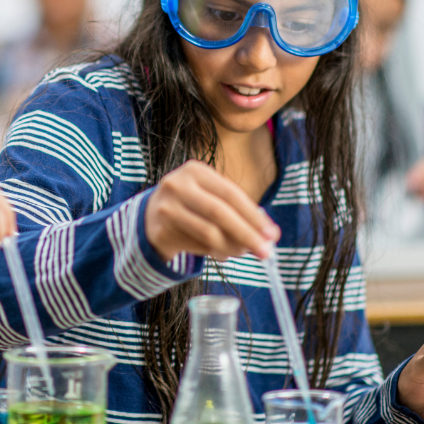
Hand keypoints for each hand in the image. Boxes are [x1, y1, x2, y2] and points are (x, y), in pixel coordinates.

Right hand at [144, 160, 279, 261]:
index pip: (231, 193)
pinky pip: (197, 246)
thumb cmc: (192, 204)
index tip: (271, 234)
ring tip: (244, 252)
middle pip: (219, 212)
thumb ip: (240, 211)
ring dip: (233, 247)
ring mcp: (166, 207)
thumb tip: (270, 234)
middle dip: (247, 234)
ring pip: (209, 232)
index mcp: (195, 170)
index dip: (253, 215)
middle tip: (266, 252)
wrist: (151, 215)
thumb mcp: (213, 197)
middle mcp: (177, 185)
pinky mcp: (160, 230)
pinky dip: (216, 253)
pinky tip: (223, 253)